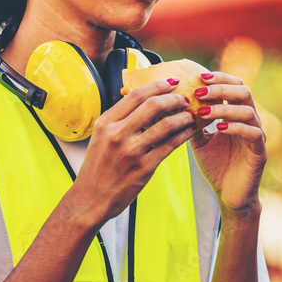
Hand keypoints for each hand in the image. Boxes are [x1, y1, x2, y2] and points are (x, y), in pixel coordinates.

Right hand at [69, 78, 196, 227]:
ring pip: (166, 124)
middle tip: (184, 99)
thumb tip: (143, 100)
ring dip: (183, 117)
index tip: (172, 82)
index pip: (136, 95)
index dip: (157, 85)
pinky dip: (183, 135)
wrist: (91, 199)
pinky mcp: (144, 167)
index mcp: (106, 122)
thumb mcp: (101, 137)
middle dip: (174, 98)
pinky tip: (189, 131)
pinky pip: (170, 145)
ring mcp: (131, 151)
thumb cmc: (98, 167)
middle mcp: (117, 134)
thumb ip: (119, 119)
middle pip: (153, 105)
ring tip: (190, 115)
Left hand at [189, 72, 266, 212]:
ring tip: (203, 111)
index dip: (219, 78)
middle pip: (243, 91)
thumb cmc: (216, 166)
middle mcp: (250, 120)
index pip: (233, 86)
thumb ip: (193, 122)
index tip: (199, 77)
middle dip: (221, 88)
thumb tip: (175, 104)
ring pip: (247, 110)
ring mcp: (257, 134)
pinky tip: (219, 128)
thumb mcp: (199, 141)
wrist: (229, 195)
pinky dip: (236, 127)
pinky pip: (253, 132)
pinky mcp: (260, 151)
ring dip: (224, 107)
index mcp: (236, 114)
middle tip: (200, 91)